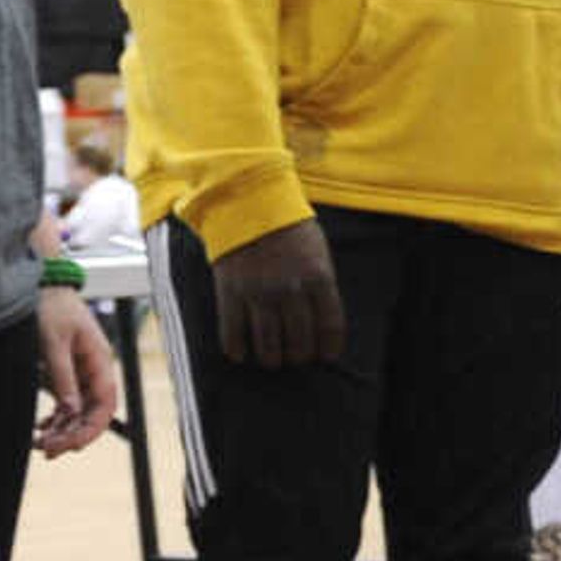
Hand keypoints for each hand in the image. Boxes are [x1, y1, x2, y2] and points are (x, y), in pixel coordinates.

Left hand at [32, 288, 118, 456]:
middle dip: (72, 435)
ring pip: (78, 412)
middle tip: (47, 450)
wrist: (41, 285)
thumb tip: (68, 411)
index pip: (105, 405)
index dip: (91, 429)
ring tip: (40, 444)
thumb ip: (62, 376)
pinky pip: (66, 404)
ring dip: (62, 430)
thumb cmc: (51, 307)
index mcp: (100, 361)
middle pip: (91, 414)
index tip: (70, 446)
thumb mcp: (54, 342)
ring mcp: (80, 373)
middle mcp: (94, 371)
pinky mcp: (65, 373)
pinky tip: (42, 428)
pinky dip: (56, 419)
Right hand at [209, 218, 345, 367]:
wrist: (248, 200)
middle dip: (300, 356)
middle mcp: (291, 290)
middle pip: (300, 342)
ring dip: (272, 359)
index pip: (330, 327)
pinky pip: (232, 333)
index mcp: (318, 278)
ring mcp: (259, 293)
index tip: (325, 357)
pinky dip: (237, 350)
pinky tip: (240, 355)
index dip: (329, 348)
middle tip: (296, 358)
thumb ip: (321, 283)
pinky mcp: (230, 292)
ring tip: (272, 360)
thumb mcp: (317, 250)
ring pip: (268, 345)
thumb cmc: (287, 225)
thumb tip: (322, 319)